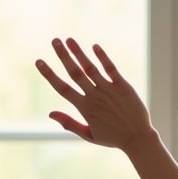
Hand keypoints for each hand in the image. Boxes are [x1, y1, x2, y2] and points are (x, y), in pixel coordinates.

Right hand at [35, 38, 152, 150]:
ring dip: (79, 52)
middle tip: (54, 41)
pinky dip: (102, 57)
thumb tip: (50, 113)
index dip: (49, 74)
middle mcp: (95, 97)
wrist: (138, 139)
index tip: (39, 62)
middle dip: (63, 56)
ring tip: (68, 39)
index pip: (62, 89)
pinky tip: (94, 46)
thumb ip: (69, 123)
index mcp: (85, 108)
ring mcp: (109, 90)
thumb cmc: (113, 138)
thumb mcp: (89, 135)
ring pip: (90, 68)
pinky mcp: (123, 86)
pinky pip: (111, 68)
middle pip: (75, 73)